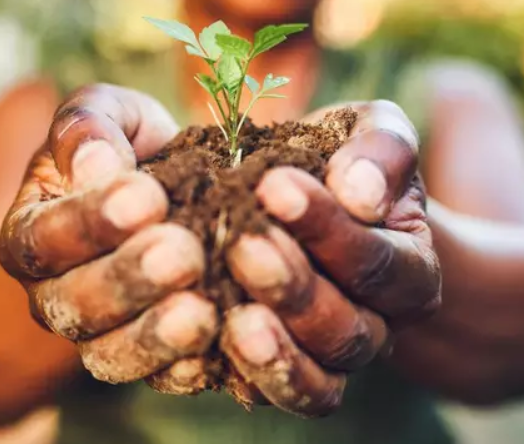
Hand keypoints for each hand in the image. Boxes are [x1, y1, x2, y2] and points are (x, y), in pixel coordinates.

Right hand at [0, 85, 217, 383]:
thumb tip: (95, 164)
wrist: (168, 187)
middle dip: (130, 279)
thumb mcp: (110, 116)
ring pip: (110, 352)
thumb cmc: (131, 148)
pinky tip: (219, 343)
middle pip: (76, 302)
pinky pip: (156, 376)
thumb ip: (89, 127)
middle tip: (182, 254)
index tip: (147, 198)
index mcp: (32, 233)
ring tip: (201, 313)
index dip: (92, 220)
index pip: (45, 235)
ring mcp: (97, 333)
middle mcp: (54, 293)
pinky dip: (184, 367)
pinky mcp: (143, 356)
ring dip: (154, 336)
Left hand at [220, 100, 440, 416]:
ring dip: (272, 349)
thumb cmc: (345, 166)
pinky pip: (270, 393)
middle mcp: (375, 324)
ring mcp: (327, 354)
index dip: (328, 228)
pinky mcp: (281, 367)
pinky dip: (241, 374)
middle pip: (346, 328)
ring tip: (231, 317)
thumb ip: (381, 152)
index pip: (378, 261)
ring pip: (316, 375)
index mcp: (408, 271)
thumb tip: (360, 194)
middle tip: (242, 244)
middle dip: (292, 286)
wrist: (315, 204)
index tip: (274, 186)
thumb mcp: (372, 135)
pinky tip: (204, 338)